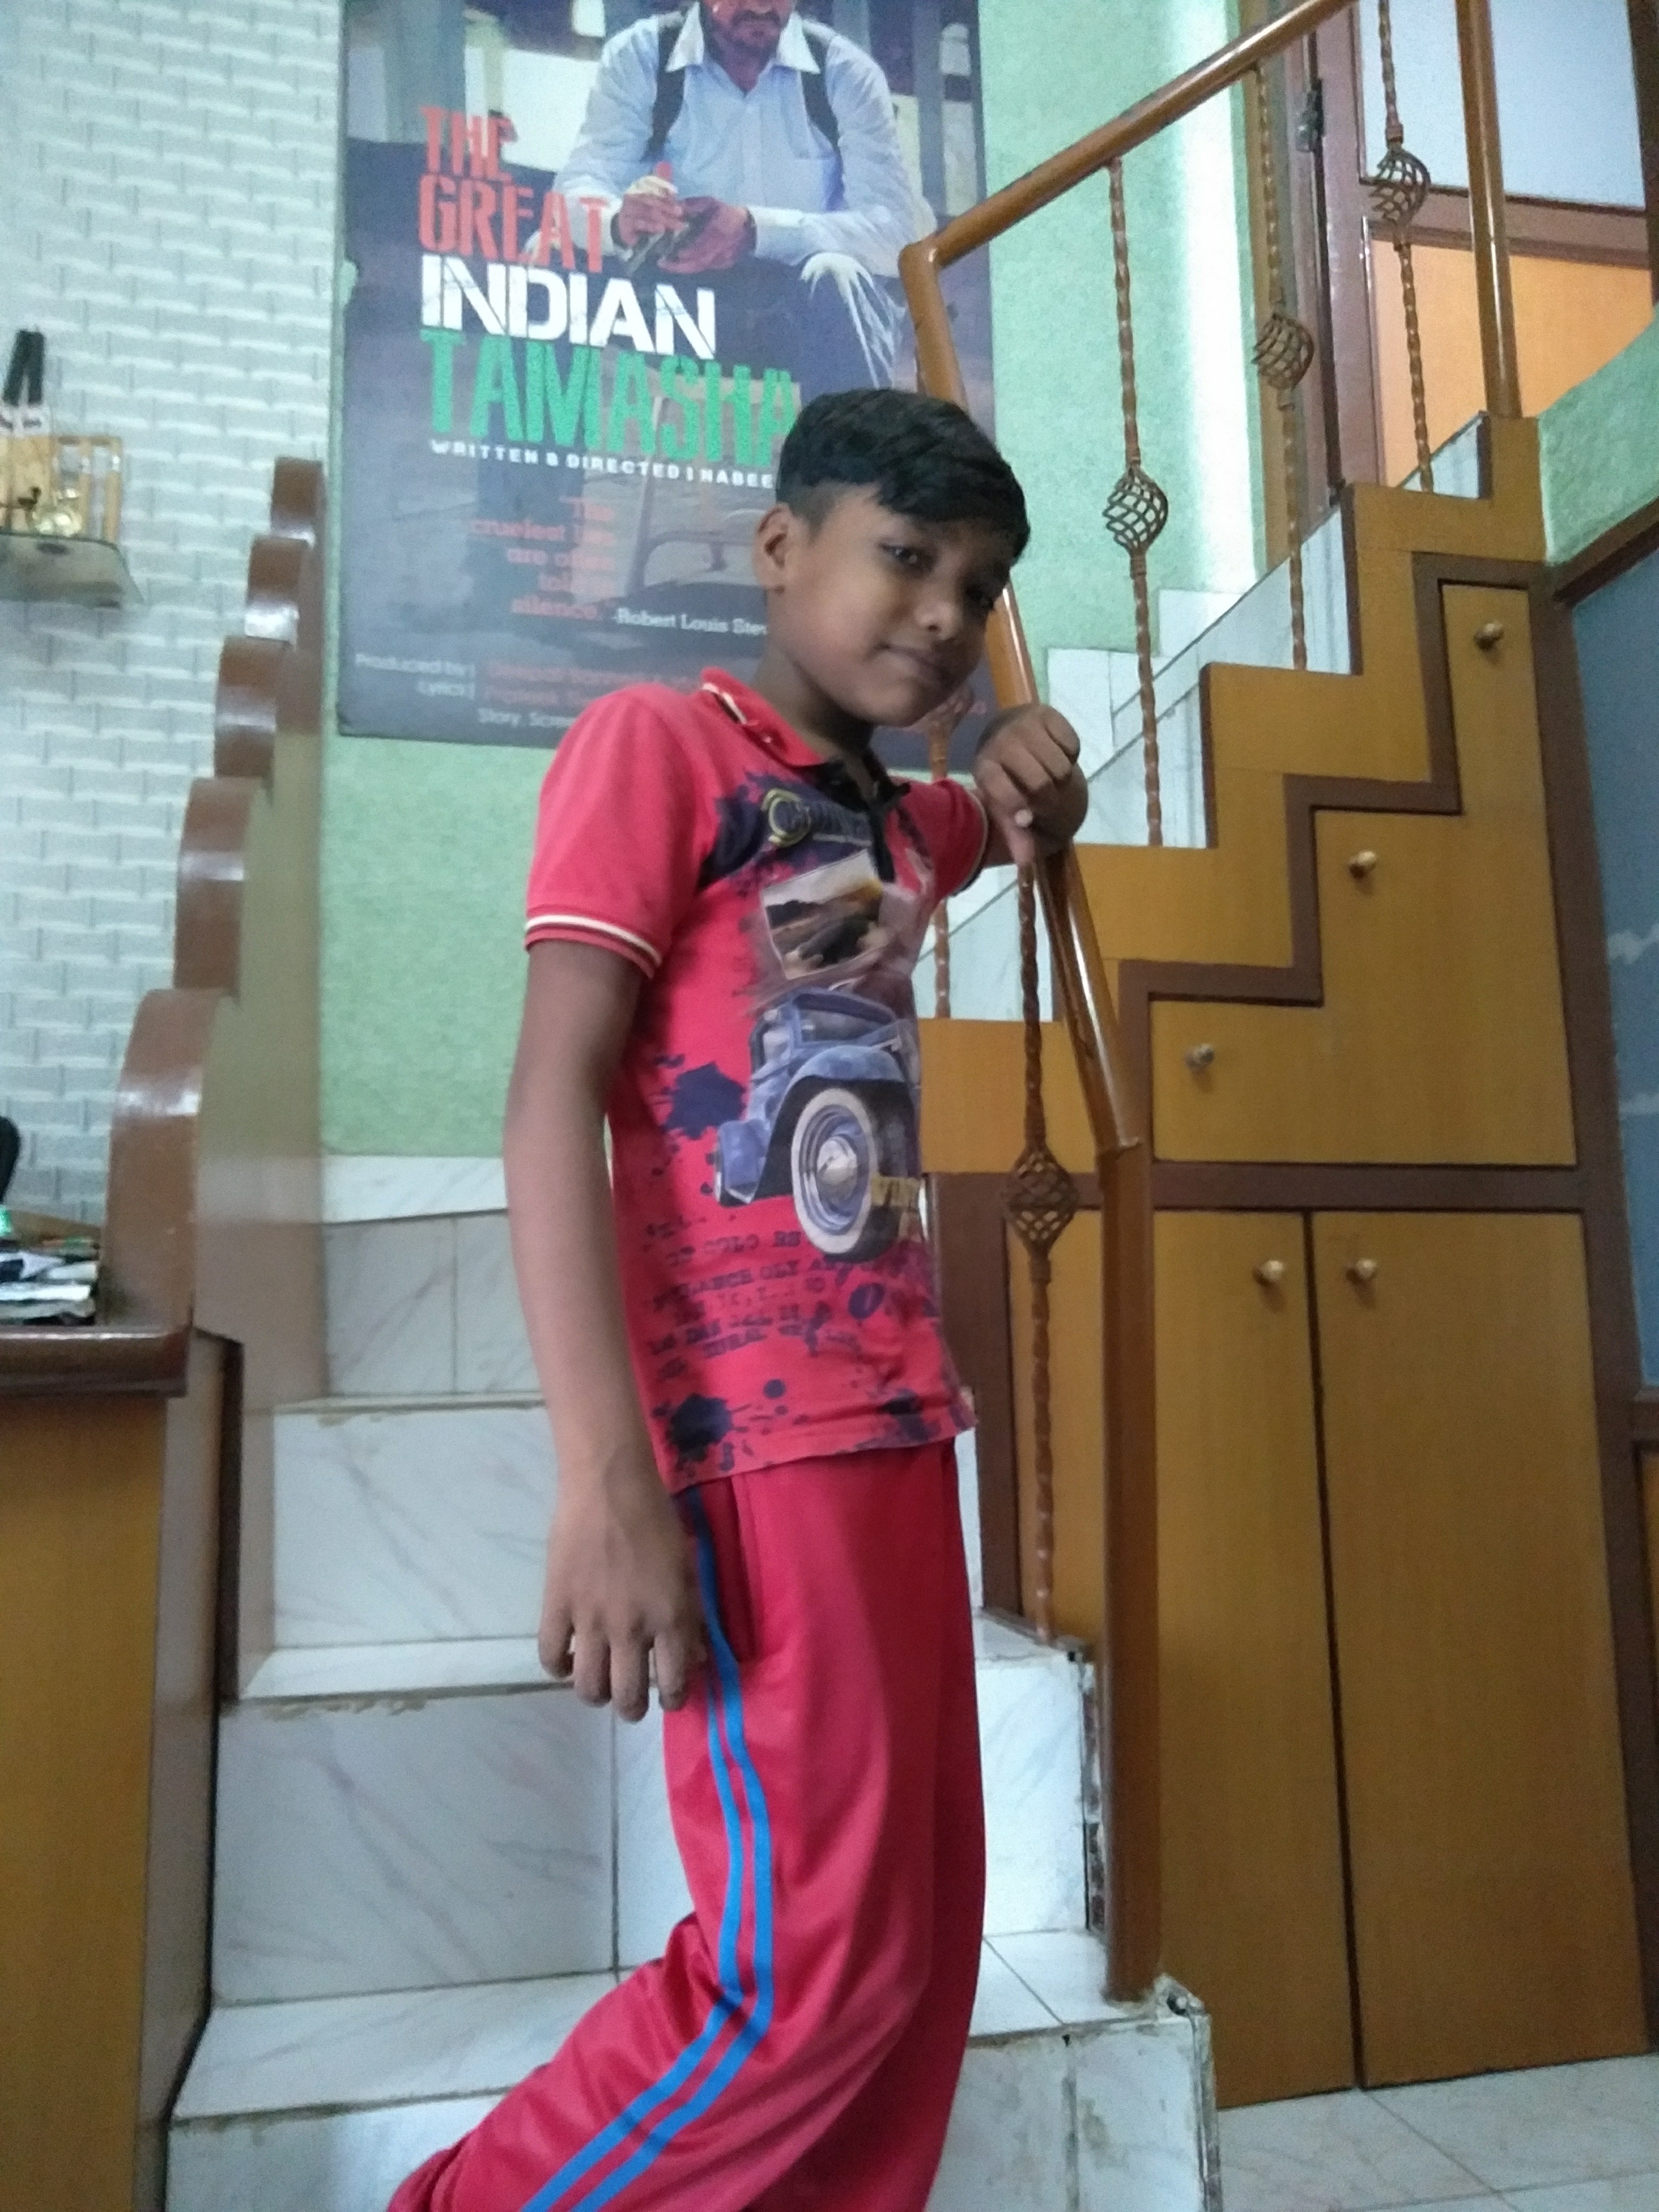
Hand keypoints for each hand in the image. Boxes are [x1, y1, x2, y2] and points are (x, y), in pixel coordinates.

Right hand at [539, 1455, 706, 1722]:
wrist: (609, 1487)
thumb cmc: (656, 1520)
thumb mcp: (686, 1568)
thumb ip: (690, 1616)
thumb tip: (693, 1658)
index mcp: (669, 1618)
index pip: (674, 1683)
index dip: (674, 1700)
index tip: (670, 1699)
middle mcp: (631, 1629)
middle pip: (627, 1697)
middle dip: (632, 1709)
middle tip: (631, 1701)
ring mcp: (590, 1621)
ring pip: (588, 1687)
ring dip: (597, 1695)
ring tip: (600, 1684)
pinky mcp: (557, 1606)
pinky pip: (551, 1657)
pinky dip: (559, 1667)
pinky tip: (569, 1659)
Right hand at [616, 164, 685, 248]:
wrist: (625, 229)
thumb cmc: (642, 212)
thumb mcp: (653, 200)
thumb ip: (662, 190)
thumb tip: (673, 180)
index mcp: (639, 187)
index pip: (651, 184)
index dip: (663, 188)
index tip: (675, 193)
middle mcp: (632, 196)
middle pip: (651, 199)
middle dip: (667, 206)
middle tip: (680, 212)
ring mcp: (628, 209)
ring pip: (648, 212)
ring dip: (664, 219)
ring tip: (676, 224)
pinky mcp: (626, 223)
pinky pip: (640, 223)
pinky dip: (652, 226)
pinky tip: (661, 229)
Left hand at [660, 198, 754, 271]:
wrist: (749, 229)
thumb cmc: (728, 214)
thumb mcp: (712, 204)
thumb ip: (694, 205)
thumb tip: (676, 207)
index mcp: (717, 233)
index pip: (701, 247)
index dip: (687, 253)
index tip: (674, 254)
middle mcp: (719, 250)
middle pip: (698, 263)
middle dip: (679, 266)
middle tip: (662, 264)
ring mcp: (721, 260)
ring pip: (700, 268)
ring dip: (683, 269)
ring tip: (668, 265)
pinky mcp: (722, 265)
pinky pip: (704, 268)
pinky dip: (691, 267)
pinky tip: (680, 264)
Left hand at [974, 704, 1086, 866]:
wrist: (1009, 732)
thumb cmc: (1007, 778)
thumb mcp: (1007, 807)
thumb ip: (1017, 834)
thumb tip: (1026, 863)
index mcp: (984, 767)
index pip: (1004, 792)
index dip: (1019, 808)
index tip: (1027, 816)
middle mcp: (1001, 742)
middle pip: (1042, 783)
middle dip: (1049, 797)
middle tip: (1046, 794)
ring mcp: (1024, 725)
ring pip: (1061, 767)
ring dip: (1062, 776)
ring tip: (1049, 771)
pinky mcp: (1047, 712)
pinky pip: (1073, 745)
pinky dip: (1070, 754)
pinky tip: (1056, 750)